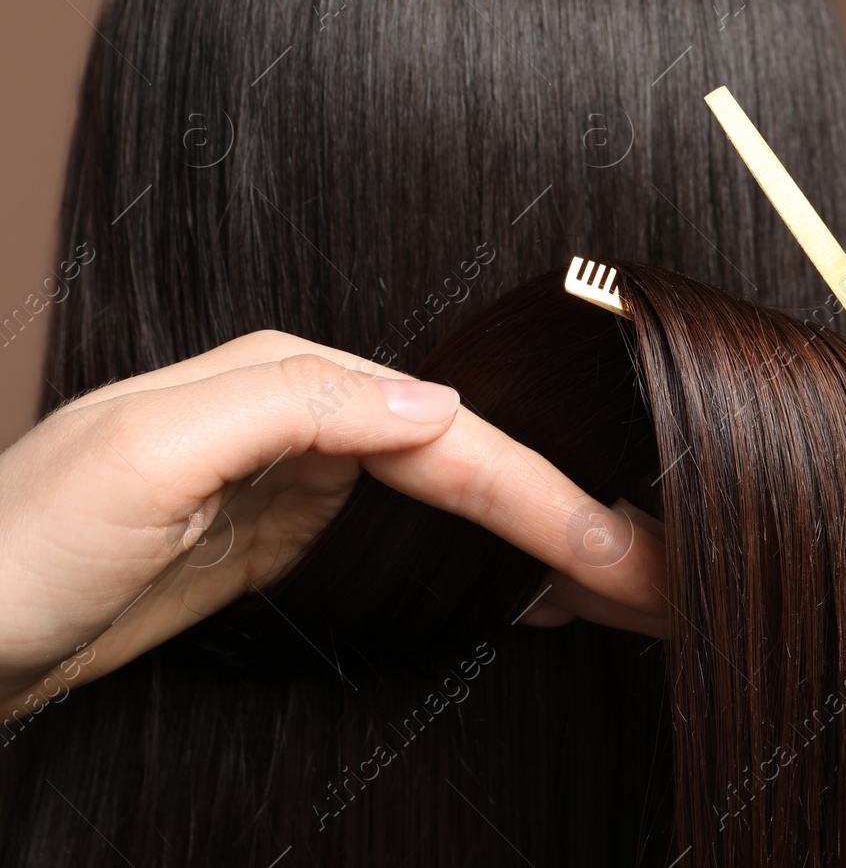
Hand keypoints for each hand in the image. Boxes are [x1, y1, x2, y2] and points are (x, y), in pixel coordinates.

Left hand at [0, 330, 665, 717]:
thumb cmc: (22, 543)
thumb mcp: (147, 453)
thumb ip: (294, 405)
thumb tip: (440, 400)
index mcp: (289, 381)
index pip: (450, 439)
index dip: (543, 496)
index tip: (617, 554)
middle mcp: (307, 421)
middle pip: (469, 467)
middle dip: (567, 515)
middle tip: (654, 575)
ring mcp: (301, 484)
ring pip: (454, 504)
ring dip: (540, 539)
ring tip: (625, 581)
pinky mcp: (287, 541)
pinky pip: (414, 545)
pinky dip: (483, 565)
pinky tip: (529, 592)